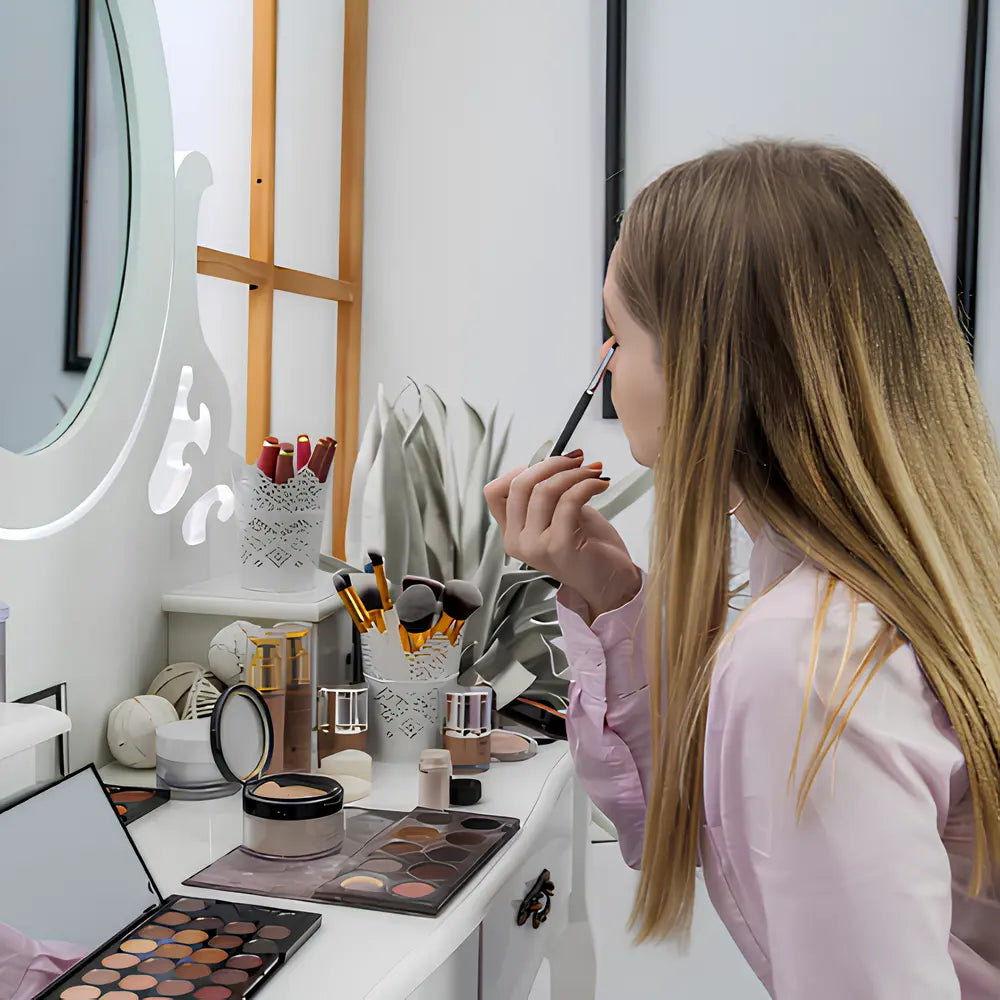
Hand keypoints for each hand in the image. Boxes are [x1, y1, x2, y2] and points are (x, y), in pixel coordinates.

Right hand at [484, 452, 641, 619]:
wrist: (611, 581)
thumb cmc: (588, 548)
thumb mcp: (559, 515)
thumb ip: (546, 493)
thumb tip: (550, 461)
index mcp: (512, 534)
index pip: (495, 492)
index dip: (521, 470)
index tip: (548, 464)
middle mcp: (517, 542)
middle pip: (519, 485)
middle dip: (551, 464)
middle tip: (576, 460)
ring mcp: (535, 546)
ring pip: (544, 490)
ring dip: (574, 473)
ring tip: (593, 472)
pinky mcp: (559, 546)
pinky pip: (569, 500)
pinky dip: (587, 484)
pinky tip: (599, 484)